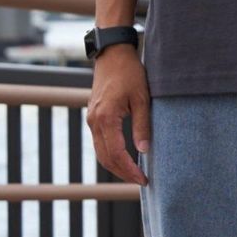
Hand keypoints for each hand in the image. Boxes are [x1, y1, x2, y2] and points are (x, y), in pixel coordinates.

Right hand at [87, 45, 149, 185]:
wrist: (113, 55)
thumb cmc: (130, 73)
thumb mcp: (142, 98)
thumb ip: (142, 125)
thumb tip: (144, 151)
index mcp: (106, 117)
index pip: (116, 153)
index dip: (130, 169)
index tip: (143, 179)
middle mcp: (95, 121)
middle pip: (105, 158)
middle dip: (123, 173)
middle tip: (141, 181)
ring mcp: (92, 120)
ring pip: (101, 152)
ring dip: (116, 166)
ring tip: (134, 174)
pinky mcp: (94, 118)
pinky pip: (100, 143)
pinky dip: (111, 155)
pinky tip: (125, 160)